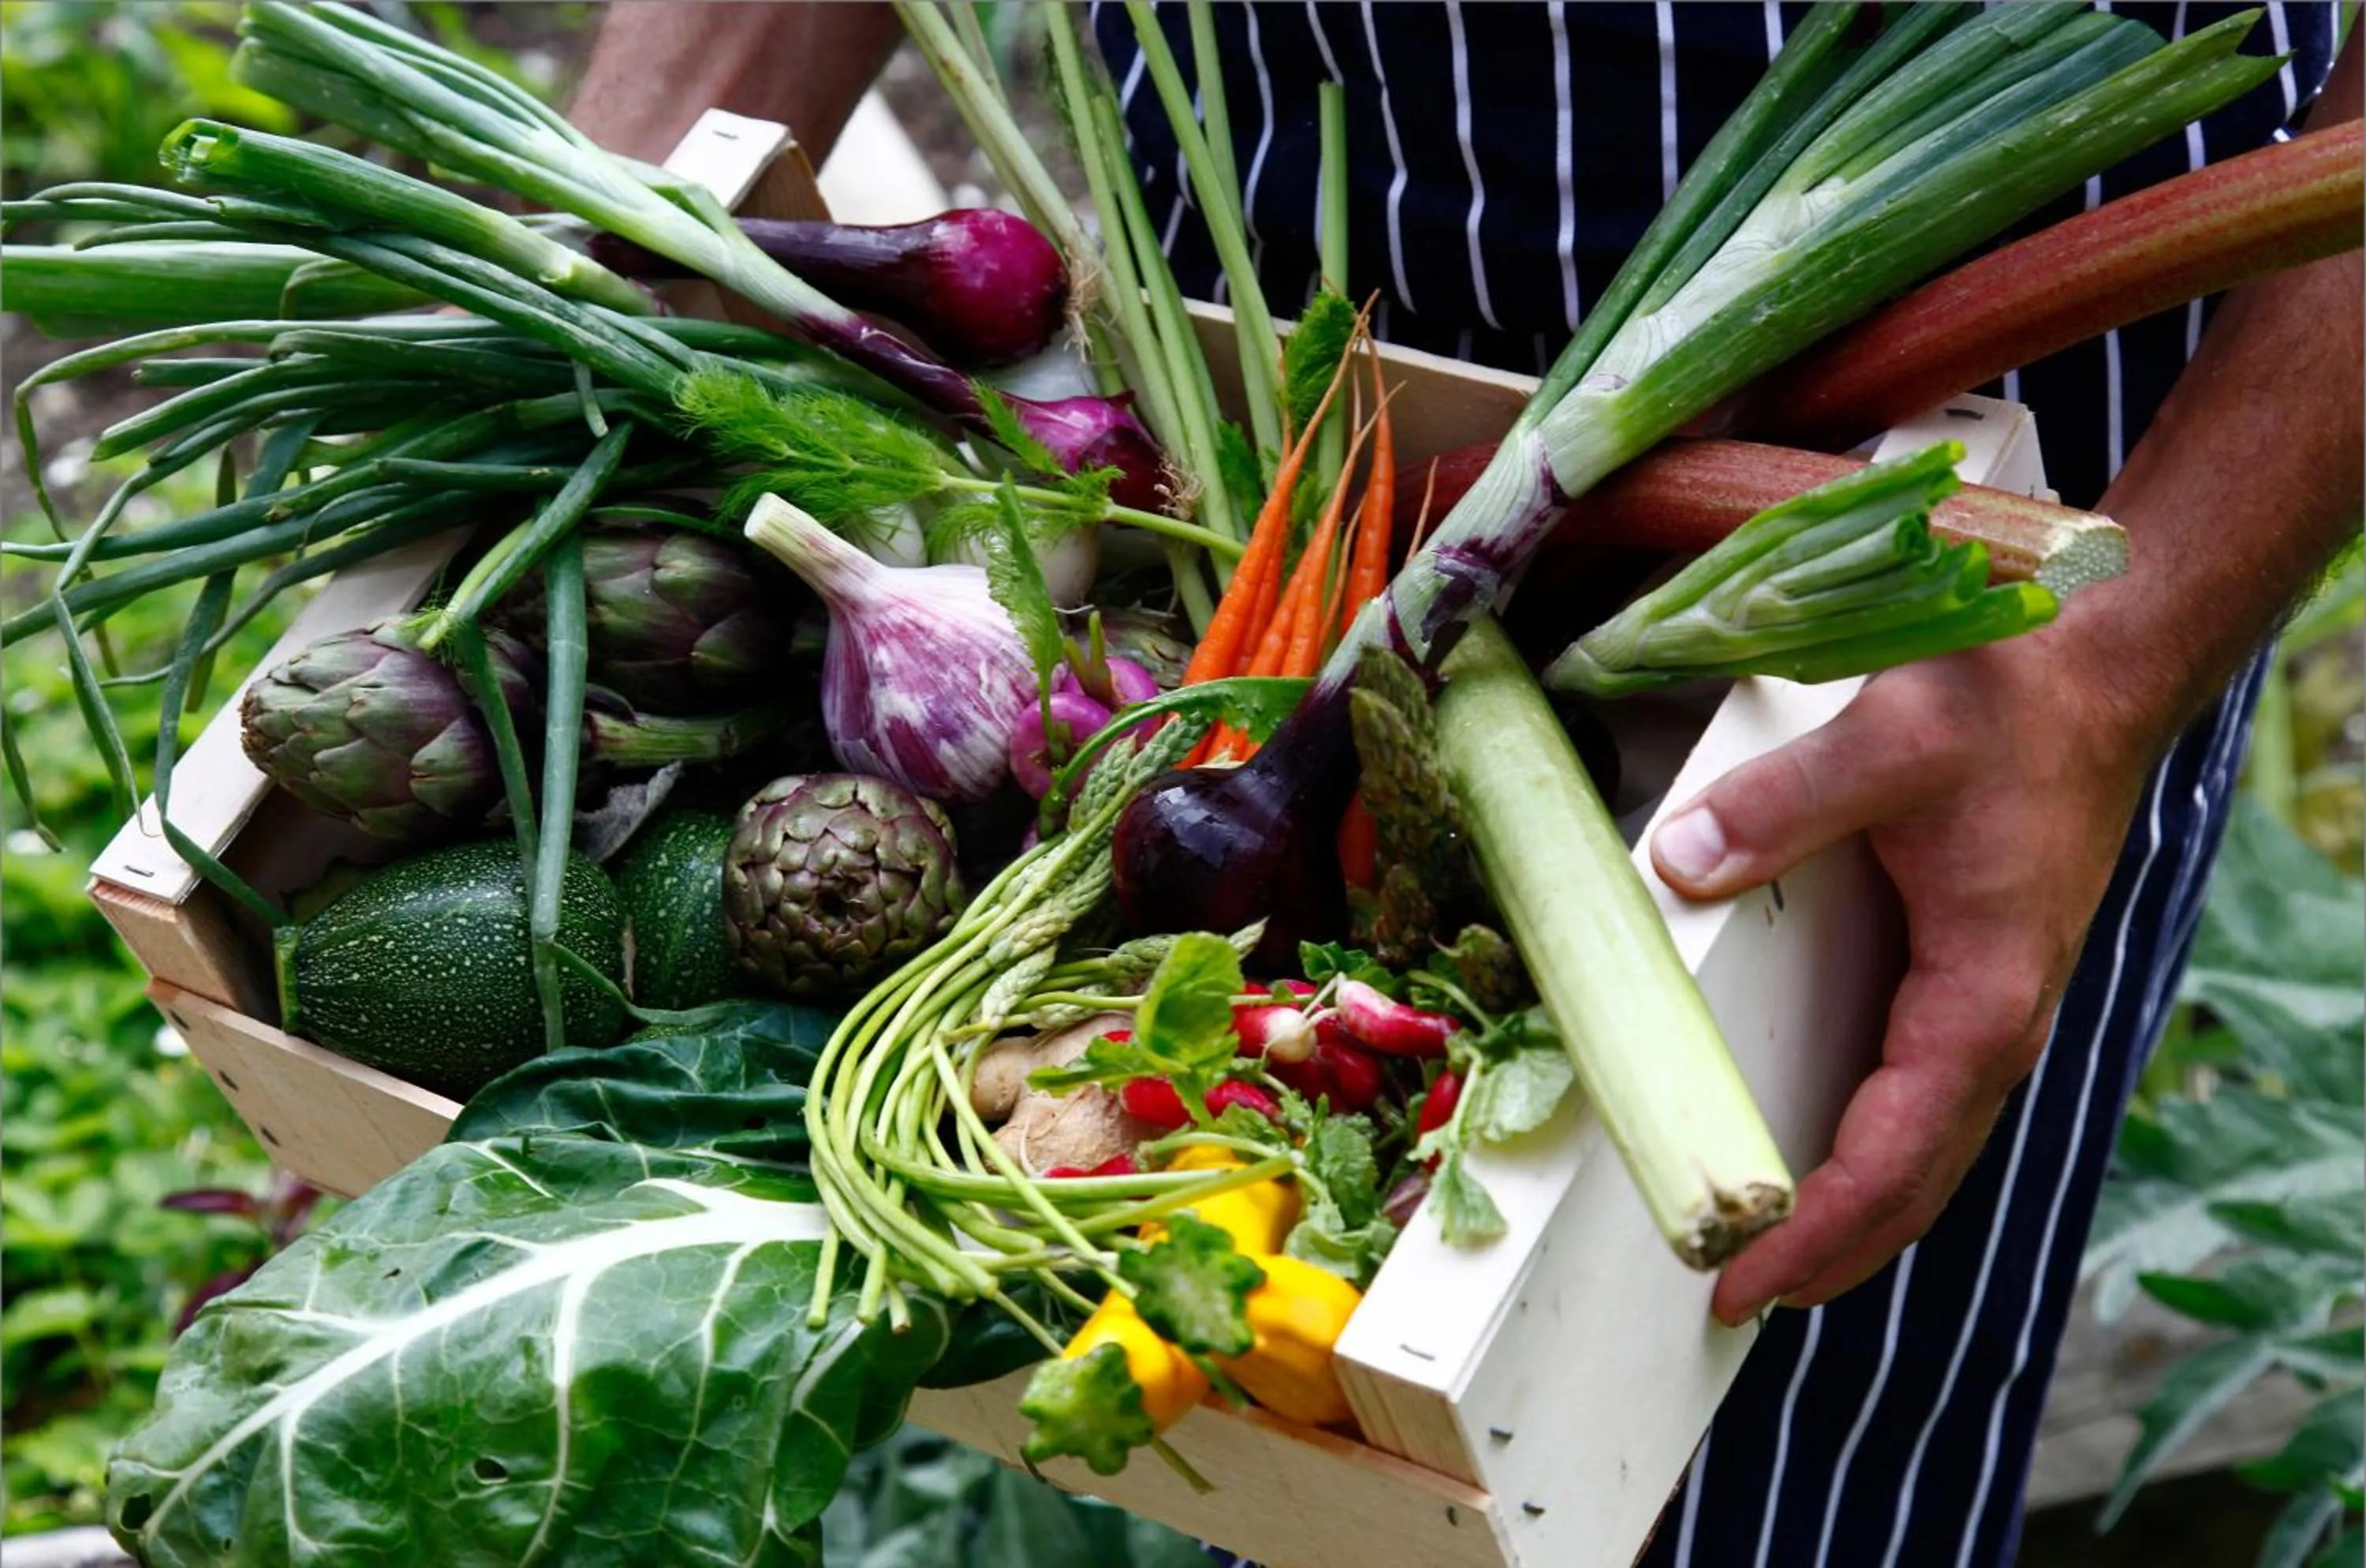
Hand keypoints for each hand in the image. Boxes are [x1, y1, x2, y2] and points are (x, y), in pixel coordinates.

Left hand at [1648, 630, 2169, 1326]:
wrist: (2087, 674)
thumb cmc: (2005, 708)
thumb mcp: (1888, 739)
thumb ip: (1779, 804)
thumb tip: (1678, 863)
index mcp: (1978, 998)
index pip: (1893, 1158)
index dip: (1817, 1232)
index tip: (1740, 1282)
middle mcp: (1993, 1024)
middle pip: (1914, 1184)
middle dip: (1829, 1253)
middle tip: (1730, 1297)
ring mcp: (1988, 1008)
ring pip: (1922, 1150)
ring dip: (1851, 1214)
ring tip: (1765, 1256)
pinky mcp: (1971, 981)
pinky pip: (1919, 1098)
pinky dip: (1870, 1151)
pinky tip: (1816, 1156)